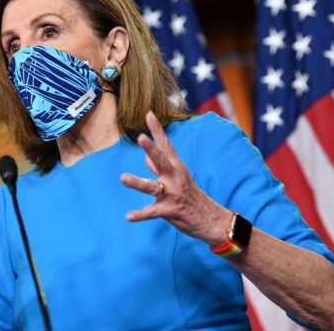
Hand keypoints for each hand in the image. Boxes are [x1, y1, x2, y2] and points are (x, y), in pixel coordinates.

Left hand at [120, 111, 232, 245]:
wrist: (211, 219)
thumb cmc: (191, 196)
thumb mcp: (178, 178)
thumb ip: (159, 167)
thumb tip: (145, 158)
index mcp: (176, 167)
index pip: (165, 145)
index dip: (157, 130)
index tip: (148, 114)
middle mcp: (174, 177)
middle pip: (161, 160)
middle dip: (151, 149)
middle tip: (141, 137)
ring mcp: (172, 193)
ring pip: (152, 187)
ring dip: (137, 182)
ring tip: (122, 178)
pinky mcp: (170, 210)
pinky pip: (152, 212)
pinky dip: (140, 214)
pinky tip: (128, 216)